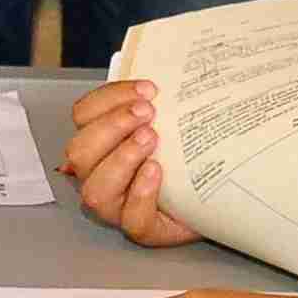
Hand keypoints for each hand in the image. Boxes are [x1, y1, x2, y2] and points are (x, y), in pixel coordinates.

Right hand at [59, 80, 200, 245]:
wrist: (217, 191)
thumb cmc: (185, 152)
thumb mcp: (170, 118)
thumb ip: (159, 98)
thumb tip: (169, 68)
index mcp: (100, 140)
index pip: (83, 114)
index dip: (110, 97)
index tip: (148, 89)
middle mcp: (99, 173)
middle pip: (80, 150)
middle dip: (113, 126)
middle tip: (148, 114)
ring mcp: (117, 205)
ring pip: (96, 188)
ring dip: (122, 158)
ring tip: (151, 139)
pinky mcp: (142, 229)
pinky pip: (130, 218)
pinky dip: (141, 192)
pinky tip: (157, 172)